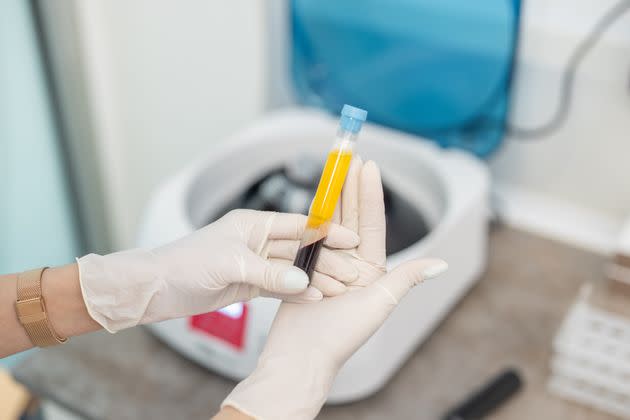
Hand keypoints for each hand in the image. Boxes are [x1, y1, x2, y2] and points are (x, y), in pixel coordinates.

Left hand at [77, 210, 358, 331]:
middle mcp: (257, 241)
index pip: (298, 224)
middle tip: (353, 272)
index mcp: (253, 224)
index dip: (326, 231)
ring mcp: (254, 264)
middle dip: (326, 259)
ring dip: (316, 278)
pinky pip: (280, 287)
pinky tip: (316, 298)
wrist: (156, 288)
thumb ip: (270, 272)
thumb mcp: (230, 264)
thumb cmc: (186, 264)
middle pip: (300, 248)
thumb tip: (305, 281)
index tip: (351, 239)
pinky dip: (297, 293)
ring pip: (293, 270)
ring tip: (341, 289)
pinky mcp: (249, 284)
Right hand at [222, 160, 447, 419]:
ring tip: (332, 171)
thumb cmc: (342, 335)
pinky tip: (311, 200)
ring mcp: (326, 266)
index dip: (370, 193)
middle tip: (350, 159)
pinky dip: (310, 218)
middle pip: (351, 217)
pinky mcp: (304, 270)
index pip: (372, 223)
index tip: (369, 166)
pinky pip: (310, 239)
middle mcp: (350, 265)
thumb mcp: (382, 302)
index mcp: (371, 270)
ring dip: (331, 197)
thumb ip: (408, 278)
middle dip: (350, 187)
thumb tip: (441, 265)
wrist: (302, 354)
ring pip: (330, 224)